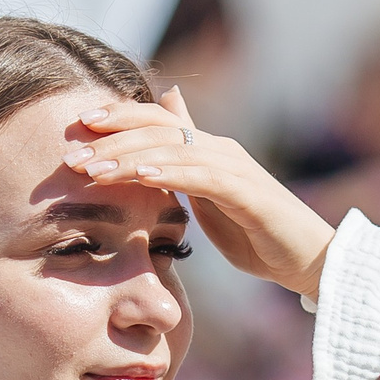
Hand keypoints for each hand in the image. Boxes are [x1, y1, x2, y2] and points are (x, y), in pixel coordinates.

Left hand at [67, 90, 337, 298]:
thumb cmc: (257, 237)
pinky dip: (172, 173)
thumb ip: (182, 174)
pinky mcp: (248, 193)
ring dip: (129, 158)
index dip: (118, 117)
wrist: (308, 261)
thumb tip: (156, 155)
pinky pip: (204, 176)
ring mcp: (235, 168)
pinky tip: (143, 177)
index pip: (155, 121)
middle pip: (158, 129)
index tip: (78, 125)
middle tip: (71, 153)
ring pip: (173, 150)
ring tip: (94, 169)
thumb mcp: (209, 202)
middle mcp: (220, 150)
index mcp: (207, 150)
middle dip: (111, 138)